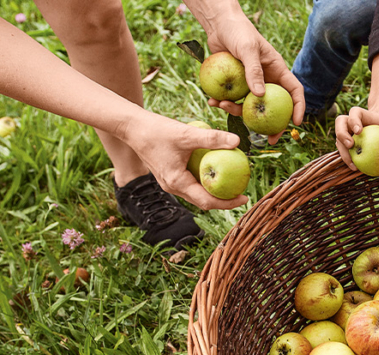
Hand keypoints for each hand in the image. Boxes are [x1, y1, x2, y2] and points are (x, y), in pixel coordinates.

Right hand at [128, 116, 249, 210]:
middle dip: (223, 200)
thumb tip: (237, 141)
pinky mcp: (168, 174)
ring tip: (231, 183)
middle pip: (202, 201)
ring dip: (214, 191)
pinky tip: (215, 169)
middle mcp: (173, 187)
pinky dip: (204, 181)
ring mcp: (169, 182)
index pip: (207, 201)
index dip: (228, 202)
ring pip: (196, 193)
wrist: (132, 127)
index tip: (245, 198)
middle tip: (242, 192)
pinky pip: (190, 183)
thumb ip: (212, 138)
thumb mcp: (187, 133)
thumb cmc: (157, 130)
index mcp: (177, 183)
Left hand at [202, 13, 305, 144]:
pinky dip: (223, 102)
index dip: (298, 107)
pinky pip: (233, 99)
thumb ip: (253, 71)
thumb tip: (259, 96)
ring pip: (250, 106)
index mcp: (276, 70)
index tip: (295, 123)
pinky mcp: (236, 84)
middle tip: (269, 140)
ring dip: (237, 111)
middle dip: (273, 124)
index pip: (294, 91)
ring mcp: (250, 83)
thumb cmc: (238, 31)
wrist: (218, 25)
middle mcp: (266, 79)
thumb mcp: (248, 48)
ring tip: (221, 105)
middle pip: (275, 106)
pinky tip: (212, 101)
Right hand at [334, 98, 378, 170]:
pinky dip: (349, 159)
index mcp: (365, 114)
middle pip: (340, 123)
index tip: (359, 131)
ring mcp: (350, 132)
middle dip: (341, 134)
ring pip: (340, 139)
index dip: (353, 120)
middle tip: (350, 145)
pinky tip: (357, 169)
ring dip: (343, 152)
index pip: (355, 112)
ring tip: (354, 166)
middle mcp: (354, 122)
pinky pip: (346, 150)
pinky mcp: (352, 142)